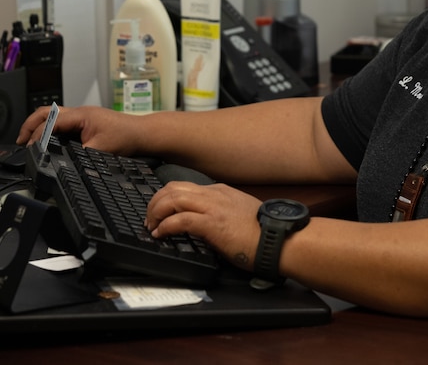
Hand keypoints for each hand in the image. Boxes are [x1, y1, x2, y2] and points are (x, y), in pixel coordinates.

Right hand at [16, 104, 140, 154]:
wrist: (143, 134)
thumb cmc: (126, 137)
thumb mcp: (101, 150)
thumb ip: (80, 155)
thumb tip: (63, 162)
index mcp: (80, 115)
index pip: (50, 121)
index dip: (37, 134)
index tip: (29, 147)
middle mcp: (79, 113)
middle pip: (46, 113)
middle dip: (30, 125)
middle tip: (20, 140)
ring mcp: (81, 118)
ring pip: (53, 117)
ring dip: (39, 127)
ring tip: (29, 141)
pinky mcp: (85, 124)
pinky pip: (62, 124)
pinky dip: (50, 131)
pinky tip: (48, 142)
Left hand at [145, 182, 262, 270]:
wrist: (279, 239)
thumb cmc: (263, 233)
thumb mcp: (237, 215)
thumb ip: (219, 214)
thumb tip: (204, 224)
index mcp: (219, 192)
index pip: (183, 187)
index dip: (165, 199)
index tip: (158, 213)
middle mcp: (214, 194)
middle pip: (171, 188)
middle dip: (154, 202)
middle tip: (149, 219)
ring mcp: (213, 207)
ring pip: (172, 198)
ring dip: (156, 212)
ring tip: (151, 226)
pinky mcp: (212, 224)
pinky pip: (180, 219)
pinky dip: (166, 226)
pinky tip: (161, 234)